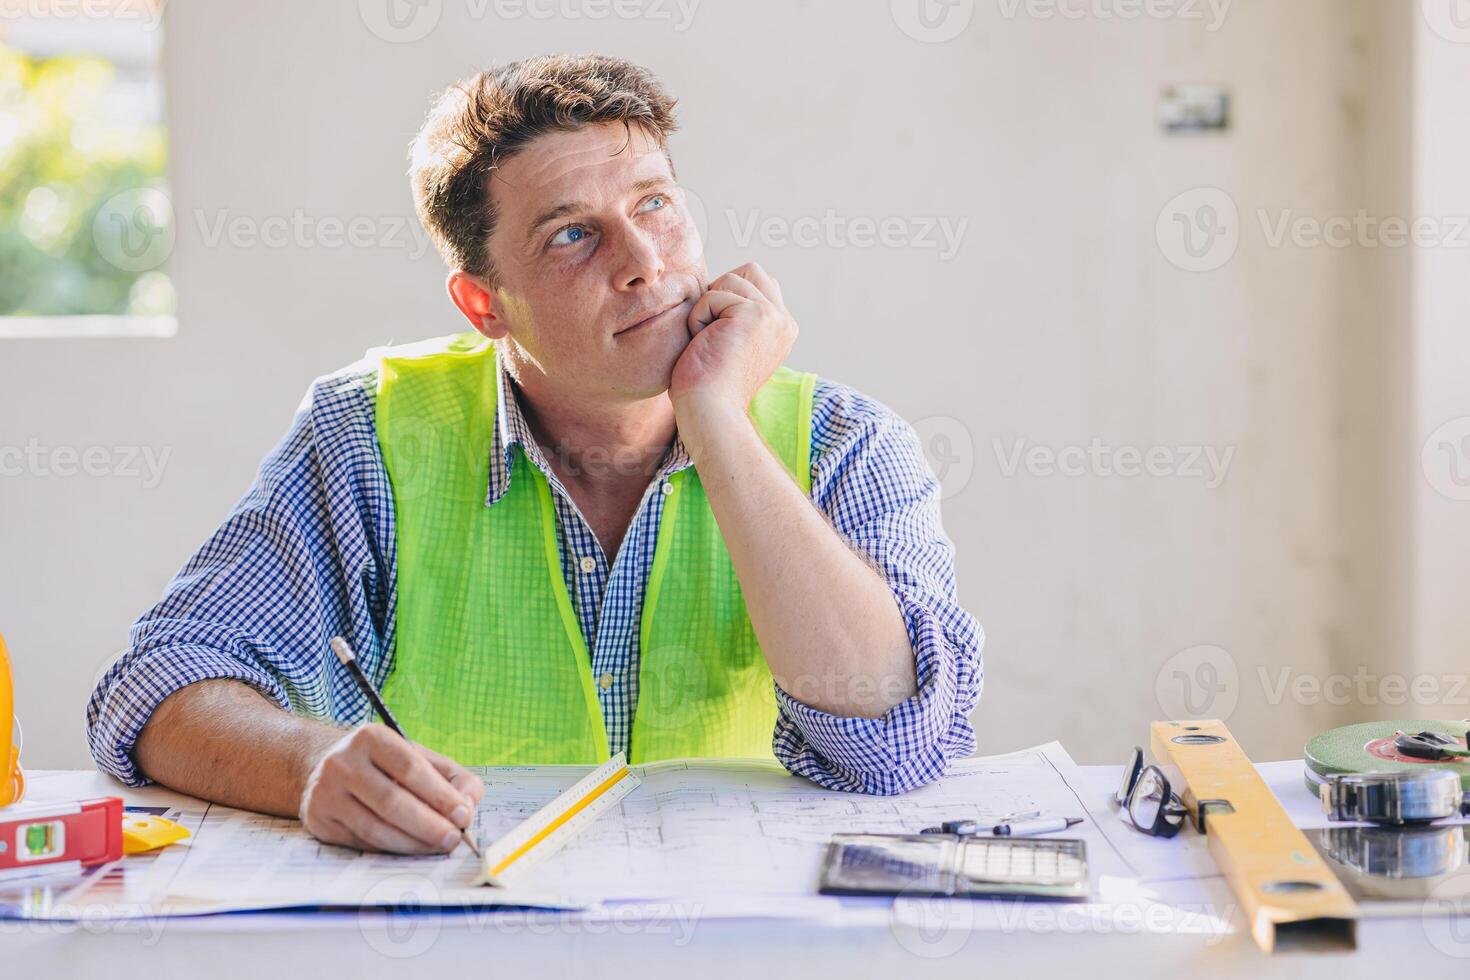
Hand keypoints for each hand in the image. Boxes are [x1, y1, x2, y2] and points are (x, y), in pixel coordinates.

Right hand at [297, 724, 483, 854]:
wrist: (327, 768)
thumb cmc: (386, 766)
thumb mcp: (419, 758)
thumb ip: (453, 777)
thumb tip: (469, 805)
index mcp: (372, 737)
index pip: (410, 768)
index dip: (440, 795)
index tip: (463, 815)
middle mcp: (343, 762)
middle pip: (392, 801)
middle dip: (429, 825)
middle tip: (453, 840)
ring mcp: (326, 792)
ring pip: (375, 828)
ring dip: (412, 844)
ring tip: (437, 848)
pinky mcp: (318, 820)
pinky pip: (361, 842)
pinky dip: (390, 850)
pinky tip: (411, 850)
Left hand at [669, 262, 796, 422]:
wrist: (710, 413)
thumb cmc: (707, 386)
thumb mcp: (730, 344)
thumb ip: (738, 314)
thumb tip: (725, 282)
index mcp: (782, 328)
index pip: (758, 282)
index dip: (728, 297)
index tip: (717, 335)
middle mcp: (784, 321)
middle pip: (749, 270)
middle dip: (720, 293)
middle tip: (712, 333)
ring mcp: (774, 316)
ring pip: (728, 280)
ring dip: (706, 309)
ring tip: (709, 342)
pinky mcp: (756, 314)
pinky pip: (711, 296)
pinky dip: (697, 320)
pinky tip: (705, 347)